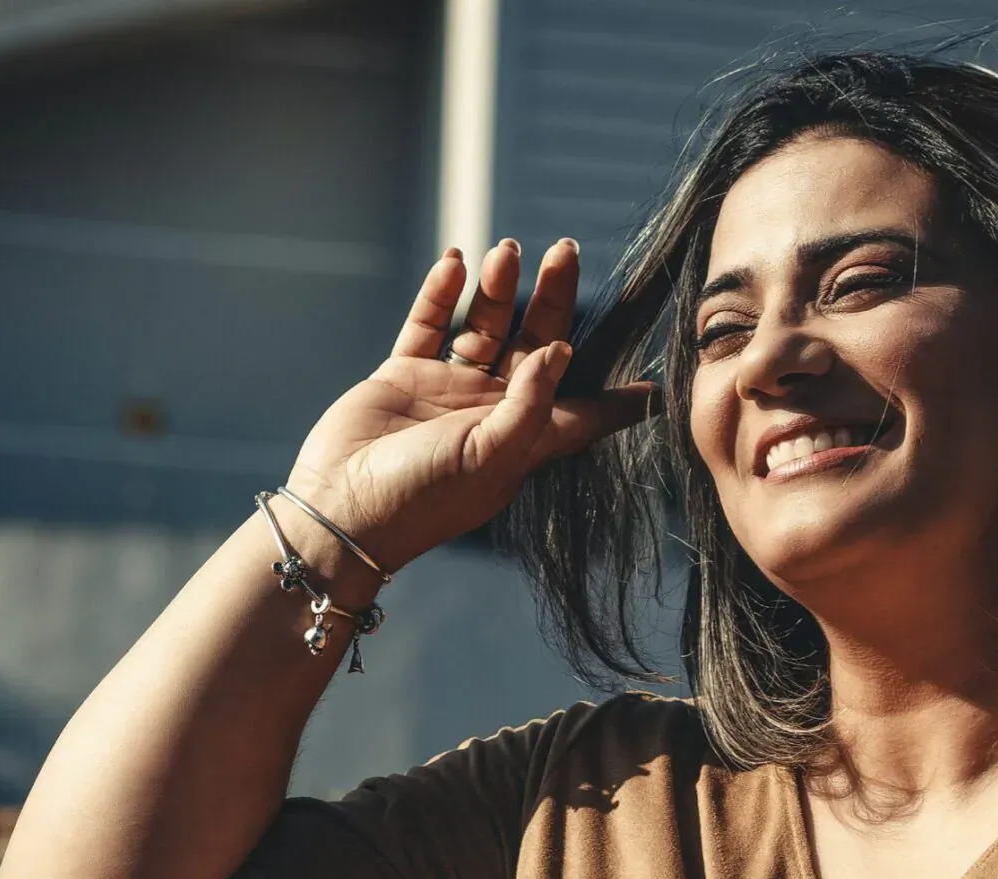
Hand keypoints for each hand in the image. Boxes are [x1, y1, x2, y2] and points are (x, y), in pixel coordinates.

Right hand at [283, 238, 654, 571]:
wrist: (344, 511)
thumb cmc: (425, 497)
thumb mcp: (493, 455)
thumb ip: (533, 403)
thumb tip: (563, 348)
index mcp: (525, 438)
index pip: (583, 411)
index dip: (617, 399)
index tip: (653, 384)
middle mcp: (492, 410)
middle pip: (536, 343)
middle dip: (554, 298)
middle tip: (567, 250)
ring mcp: (447, 390)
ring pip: (484, 327)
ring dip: (498, 288)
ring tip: (509, 249)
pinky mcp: (403, 377)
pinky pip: (428, 325)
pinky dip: (441, 293)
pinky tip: (456, 261)